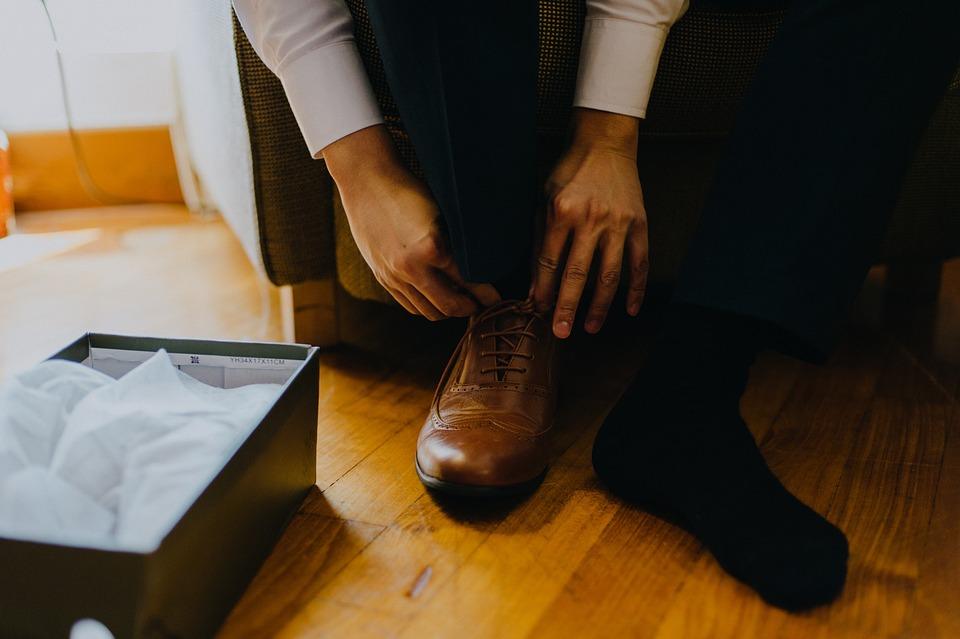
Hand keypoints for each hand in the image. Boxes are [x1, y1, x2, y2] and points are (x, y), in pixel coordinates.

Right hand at [324, 125, 499, 318]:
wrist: (367, 183)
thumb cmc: (410, 191)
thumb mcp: (442, 213)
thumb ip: (457, 242)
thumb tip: (482, 264)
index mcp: (432, 247)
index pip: (468, 281)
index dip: (486, 294)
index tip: (497, 298)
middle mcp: (412, 268)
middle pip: (449, 305)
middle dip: (470, 309)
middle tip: (483, 305)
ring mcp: (394, 276)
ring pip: (429, 311)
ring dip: (449, 311)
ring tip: (461, 303)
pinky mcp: (382, 278)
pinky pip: (410, 306)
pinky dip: (427, 307)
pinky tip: (437, 299)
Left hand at [533, 109, 648, 337]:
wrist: (604, 144)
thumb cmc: (568, 173)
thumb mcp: (544, 200)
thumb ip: (539, 242)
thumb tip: (534, 286)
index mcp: (562, 211)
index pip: (549, 261)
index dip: (543, 289)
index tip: (538, 310)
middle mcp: (590, 219)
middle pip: (577, 274)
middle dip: (567, 307)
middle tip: (560, 332)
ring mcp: (618, 223)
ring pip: (609, 275)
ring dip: (599, 306)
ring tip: (589, 328)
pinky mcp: (639, 224)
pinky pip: (639, 263)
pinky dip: (635, 289)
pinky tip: (628, 310)